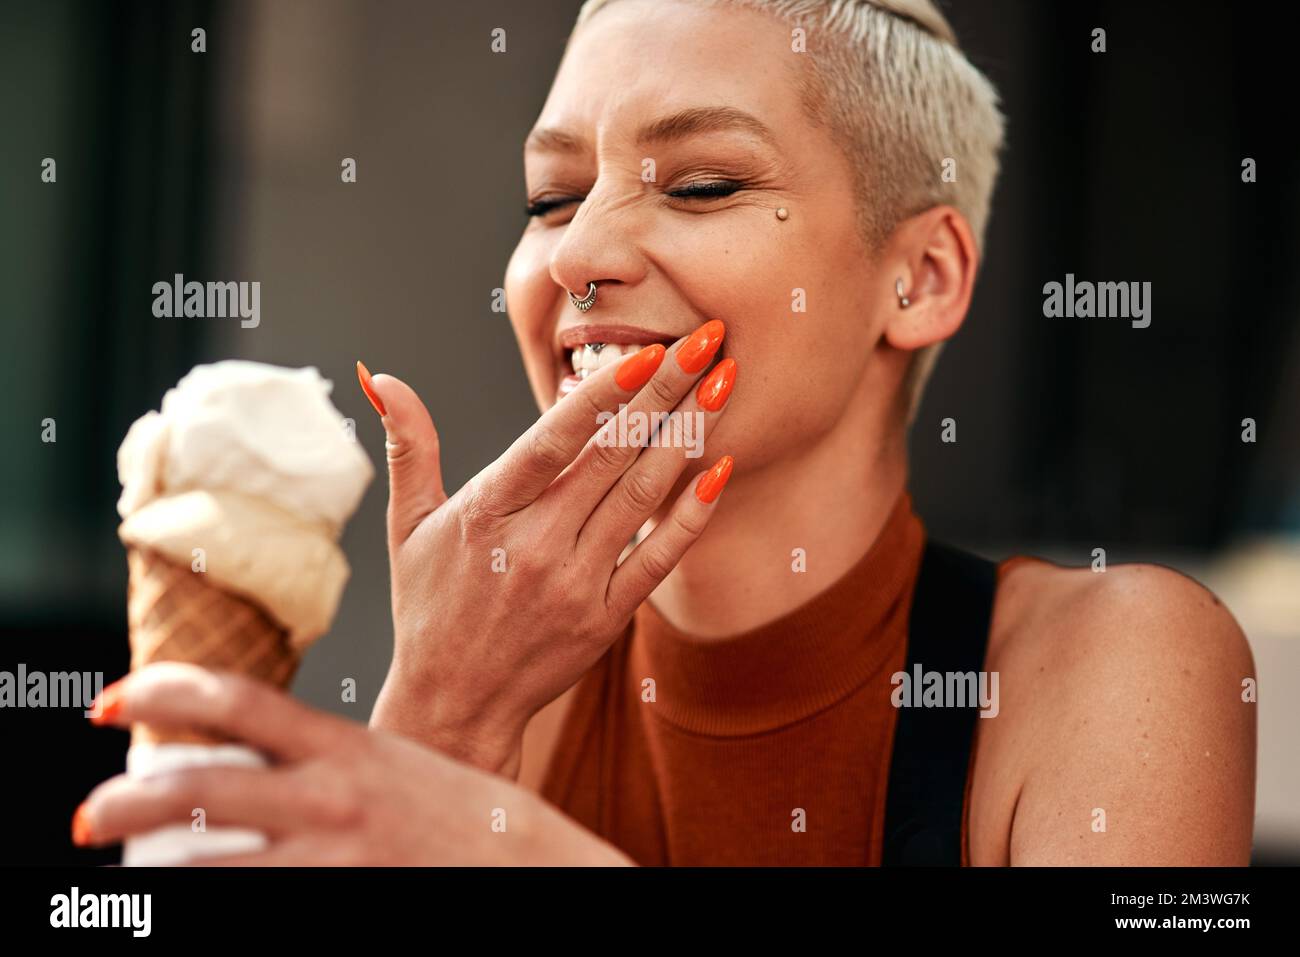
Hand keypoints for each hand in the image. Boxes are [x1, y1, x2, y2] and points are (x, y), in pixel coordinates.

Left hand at [74, 664, 632, 864]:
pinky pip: (254, 905)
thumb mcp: (397, 766)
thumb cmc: (468, 818)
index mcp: (347, 746)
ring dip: (156, 872)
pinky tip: (191, 910)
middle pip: (200, 787)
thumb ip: (328, 758)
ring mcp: (334, 857)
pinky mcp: (340, 903)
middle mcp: (332, 797)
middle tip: (87, 815)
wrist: (532, 866)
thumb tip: (255, 753)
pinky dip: (213, 905)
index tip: (115, 699)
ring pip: (209, 863)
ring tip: (128, 880)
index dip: (166, 690)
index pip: (239, 700)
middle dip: (127, 800)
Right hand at [362, 321, 736, 773]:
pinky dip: (692, 515)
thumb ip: (409, 447)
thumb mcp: (409, 526)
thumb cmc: (430, 606)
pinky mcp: (607, 619)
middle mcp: (536, 546)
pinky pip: (658, 559)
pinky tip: (721, 470)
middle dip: (665, 391)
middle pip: (612, 456)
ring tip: (722, 384)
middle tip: (707, 341)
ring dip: (689, 436)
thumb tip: (383, 375)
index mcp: (489, 513)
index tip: (646, 350)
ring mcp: (576, 584)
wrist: (455, 703)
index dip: (601, 395)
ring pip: (642, 498)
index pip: (553, 442)